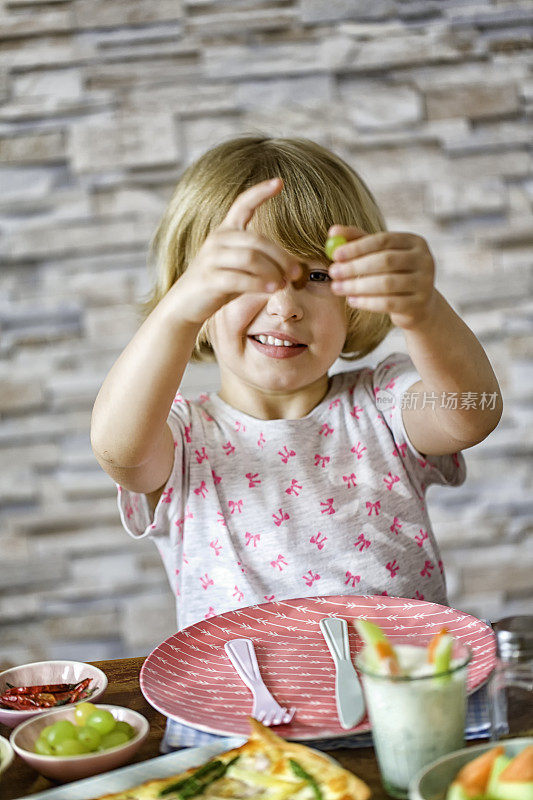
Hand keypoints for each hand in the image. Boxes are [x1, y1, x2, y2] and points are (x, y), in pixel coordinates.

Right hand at [174, 178, 301, 324]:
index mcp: (226, 231)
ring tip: (283, 284)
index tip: (280, 182)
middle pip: (258, 240)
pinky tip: (271, 290)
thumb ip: (261, 262)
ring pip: (251, 258)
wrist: (185, 304)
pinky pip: (240, 278)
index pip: (243, 204)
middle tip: (296, 272)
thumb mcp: (239, 267)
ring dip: (272, 272)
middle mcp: (218, 239)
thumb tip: (293, 269)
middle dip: (281, 257)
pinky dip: (260, 284)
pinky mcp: (209, 278)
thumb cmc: (218, 285)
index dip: (260, 192)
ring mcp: (211, 258)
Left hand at [327, 225, 437, 329]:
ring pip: (386, 284)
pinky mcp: (419, 304)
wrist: (418, 305)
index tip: (335, 254)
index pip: (383, 240)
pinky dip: (366, 302)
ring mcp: (424, 283)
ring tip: (337, 288)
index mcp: (414, 242)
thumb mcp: (378, 255)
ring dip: (357, 286)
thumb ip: (358, 241)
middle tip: (333, 272)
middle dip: (355, 267)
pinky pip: (388, 303)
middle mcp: (424, 260)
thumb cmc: (393, 274)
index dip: (358, 247)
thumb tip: (333, 231)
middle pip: (386, 261)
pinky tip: (351, 301)